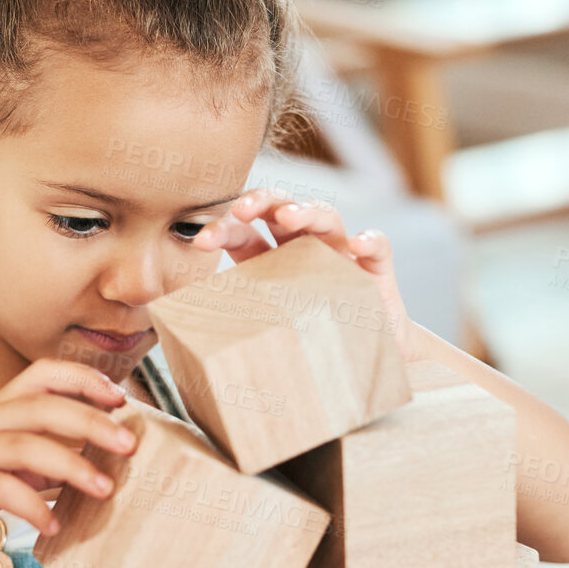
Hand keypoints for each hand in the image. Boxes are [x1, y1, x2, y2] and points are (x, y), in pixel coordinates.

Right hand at [0, 359, 139, 560]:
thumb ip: (33, 462)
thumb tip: (83, 467)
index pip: (42, 374)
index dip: (84, 379)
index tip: (121, 398)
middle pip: (44, 406)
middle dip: (93, 421)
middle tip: (131, 446)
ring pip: (26, 445)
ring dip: (72, 466)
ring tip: (104, 490)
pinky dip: (32, 506)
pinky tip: (53, 526)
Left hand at [191, 187, 417, 361]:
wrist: (368, 366)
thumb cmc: (310, 347)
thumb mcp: (270, 336)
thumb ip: (238, 334)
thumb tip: (189, 357)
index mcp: (273, 261)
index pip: (245, 233)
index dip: (223, 229)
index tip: (201, 241)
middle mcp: (307, 251)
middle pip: (283, 209)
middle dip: (261, 201)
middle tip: (242, 210)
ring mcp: (343, 258)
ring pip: (327, 217)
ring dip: (307, 211)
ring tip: (288, 217)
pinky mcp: (377, 275)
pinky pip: (379, 249)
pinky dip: (370, 241)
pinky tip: (357, 243)